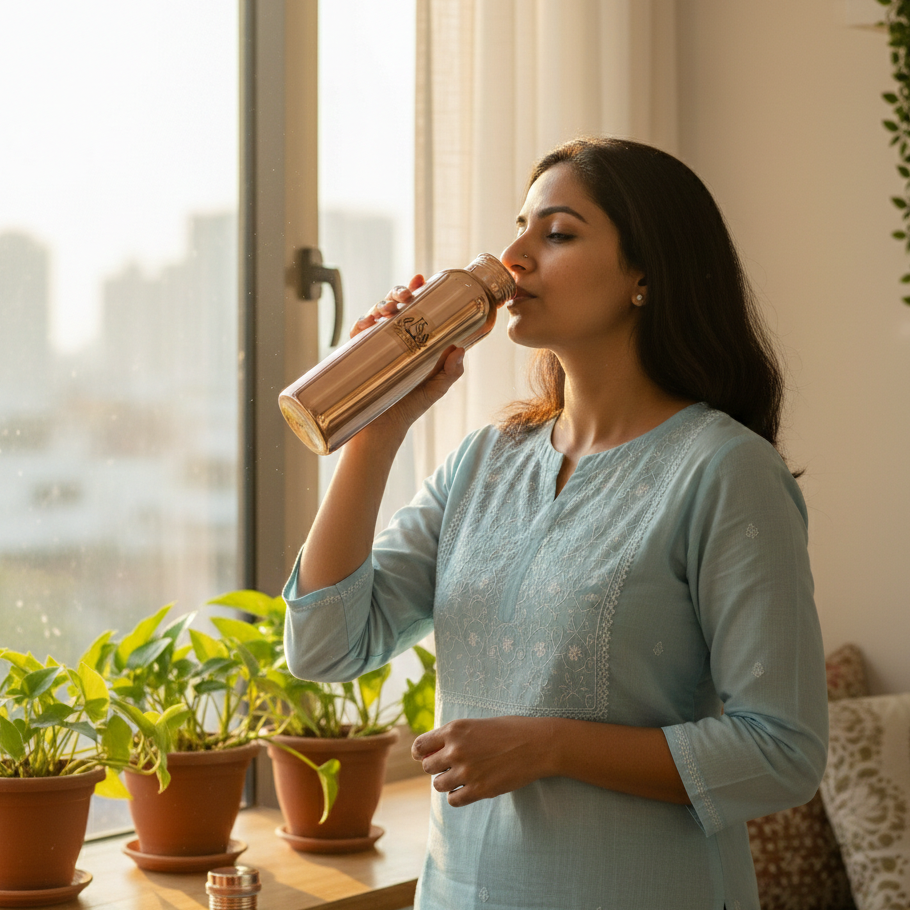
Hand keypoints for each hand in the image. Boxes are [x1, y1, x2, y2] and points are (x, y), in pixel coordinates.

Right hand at [346, 274, 464, 443]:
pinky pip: (357, 334)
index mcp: (410, 341)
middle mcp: (391, 340)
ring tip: (389, 308)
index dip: (415, 290)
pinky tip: (368, 322)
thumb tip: (460, 350)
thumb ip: (450, 372)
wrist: (381, 431)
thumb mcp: (435, 389)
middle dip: (397, 293)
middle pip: (393, 306)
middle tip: (405, 295)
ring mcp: (373, 347)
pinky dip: (361, 324)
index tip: (420, 278)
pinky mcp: (357, 357)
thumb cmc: (409, 408)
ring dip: (381, 304)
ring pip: (375, 314)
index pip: (413, 309)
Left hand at [411, 716, 551, 807]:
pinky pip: (453, 800)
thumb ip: (454, 737)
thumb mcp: (477, 725)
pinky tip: (468, 789)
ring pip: (438, 785)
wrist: (538, 744)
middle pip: (427, 767)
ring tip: (461, 777)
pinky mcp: (479, 790)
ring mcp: (466, 772)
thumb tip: (432, 752)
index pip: (420, 745)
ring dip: (446, 783)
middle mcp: (456, 750)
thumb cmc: (510, 730)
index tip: (425, 757)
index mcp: (454, 730)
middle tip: (450, 767)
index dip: (420, 752)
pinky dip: (457, 796)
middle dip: (436, 767)